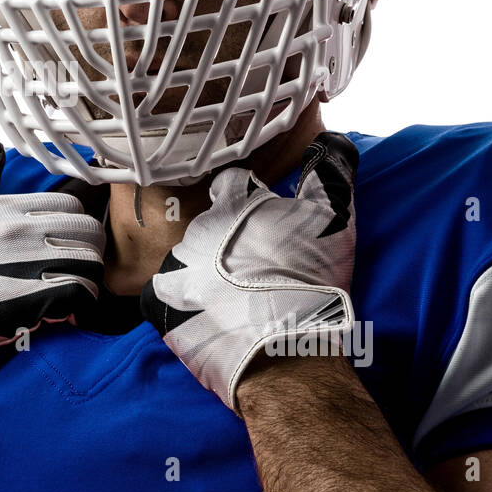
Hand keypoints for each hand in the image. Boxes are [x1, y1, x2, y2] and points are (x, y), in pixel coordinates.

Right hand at [0, 142, 103, 408]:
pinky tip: (62, 313)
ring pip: (92, 262)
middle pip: (89, 230)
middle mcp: (18, 230)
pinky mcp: (29, 304)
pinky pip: (81, 294)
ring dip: (88, 280)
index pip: (70, 203)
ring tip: (69, 295)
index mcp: (0, 208)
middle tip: (73, 273)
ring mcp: (25, 266)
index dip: (72, 227)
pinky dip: (80, 304)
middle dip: (88, 252)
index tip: (63, 246)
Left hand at [140, 132, 358, 413]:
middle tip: (256, 272)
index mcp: (232, 203)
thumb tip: (331, 140)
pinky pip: (165, 294)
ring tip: (235, 300)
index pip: (232, 184)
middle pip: (210, 227)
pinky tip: (210, 316)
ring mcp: (173, 265)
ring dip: (205, 274)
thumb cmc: (311, 284)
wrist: (282, 351)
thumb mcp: (334, 219)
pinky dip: (183, 304)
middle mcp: (195, 228)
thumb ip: (331, 172)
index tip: (262, 223)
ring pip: (187, 259)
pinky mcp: (157, 302)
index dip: (249, 200)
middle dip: (229, 244)